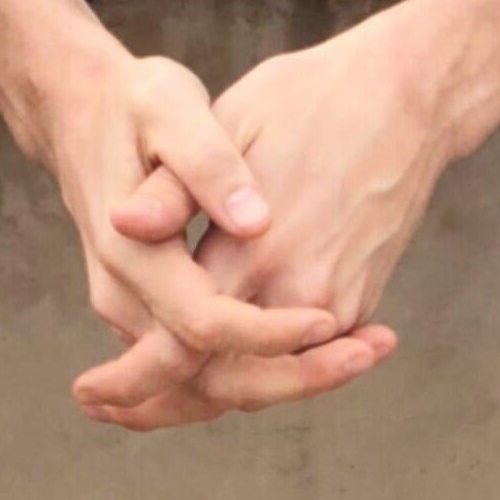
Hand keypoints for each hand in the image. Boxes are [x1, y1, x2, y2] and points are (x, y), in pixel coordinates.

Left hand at [72, 14, 445, 431]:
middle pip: (221, 383)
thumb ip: (176, 187)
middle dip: (163, 404)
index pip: (182, 346)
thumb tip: (120, 225)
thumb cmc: (313, 95)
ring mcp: (336, 301)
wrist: (410, 94)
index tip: (89, 392)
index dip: (132, 379)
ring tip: (155, 396)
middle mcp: (298, 292)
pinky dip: (256, 370)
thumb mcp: (232, 120)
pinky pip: (298, 356)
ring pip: (261, 378)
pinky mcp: (360, 297)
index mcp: (255, 248)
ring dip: (206, 392)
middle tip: (109, 405)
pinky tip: (218, 362)